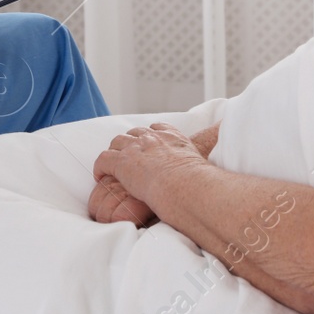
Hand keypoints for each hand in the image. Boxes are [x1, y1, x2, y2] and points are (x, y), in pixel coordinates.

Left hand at [90, 123, 207, 223]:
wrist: (184, 185)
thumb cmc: (196, 183)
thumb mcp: (203, 167)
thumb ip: (201, 168)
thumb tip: (213, 181)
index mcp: (173, 137)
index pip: (157, 127)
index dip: (150, 135)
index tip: (148, 143)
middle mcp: (153, 138)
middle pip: (134, 133)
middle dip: (130, 142)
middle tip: (127, 155)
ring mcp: (136, 148)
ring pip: (116, 142)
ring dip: (114, 152)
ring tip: (112, 164)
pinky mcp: (122, 162)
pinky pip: (104, 159)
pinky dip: (100, 167)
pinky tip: (100, 176)